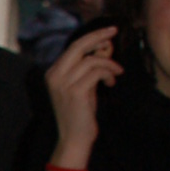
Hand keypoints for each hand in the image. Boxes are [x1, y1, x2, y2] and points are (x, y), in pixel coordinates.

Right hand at [44, 25, 120, 162]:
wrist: (74, 138)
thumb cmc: (80, 114)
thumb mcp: (85, 86)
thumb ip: (91, 67)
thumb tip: (105, 46)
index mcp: (53, 73)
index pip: (73, 47)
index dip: (92, 37)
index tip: (108, 32)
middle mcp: (55, 76)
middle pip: (78, 46)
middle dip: (98, 36)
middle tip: (114, 32)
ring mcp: (63, 84)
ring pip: (91, 60)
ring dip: (108, 64)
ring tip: (116, 74)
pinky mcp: (75, 91)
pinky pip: (97, 72)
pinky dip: (108, 74)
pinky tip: (111, 82)